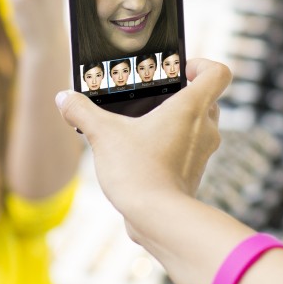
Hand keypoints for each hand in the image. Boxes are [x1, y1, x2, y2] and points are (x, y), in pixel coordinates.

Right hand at [54, 59, 230, 213]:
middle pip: (208, 99)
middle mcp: (204, 129)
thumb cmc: (139, 171)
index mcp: (191, 108)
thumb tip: (64, 98)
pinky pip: (187, 151)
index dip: (202, 64)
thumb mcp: (103, 134)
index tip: (180, 69)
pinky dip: (170, 147)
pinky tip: (142, 152)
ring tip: (142, 124)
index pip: (218, 73)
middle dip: (183, 94)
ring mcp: (202, 154)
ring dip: (176, 122)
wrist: (156, 218)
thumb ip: (82, 111)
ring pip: (198, 127)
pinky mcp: (193, 174)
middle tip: (153, 95)